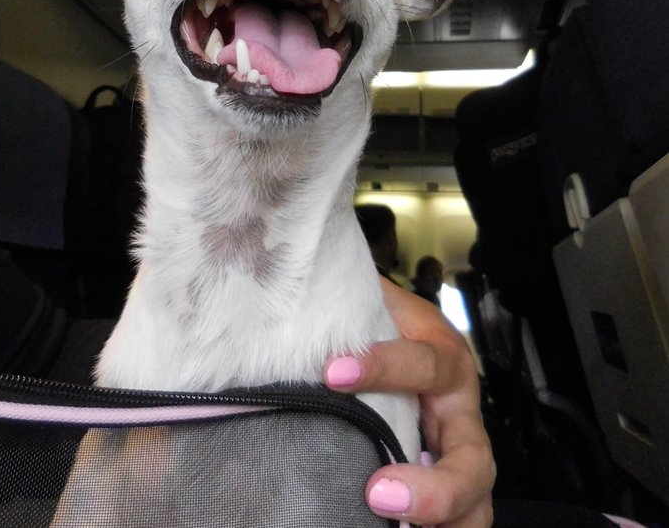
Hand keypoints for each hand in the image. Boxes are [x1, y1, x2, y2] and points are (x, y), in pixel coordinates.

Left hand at [324, 278, 494, 526]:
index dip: (383, 366)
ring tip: (395, 527)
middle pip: (473, 460)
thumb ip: (349, 292)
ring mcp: (460, 458)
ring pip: (477, 506)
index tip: (333, 371)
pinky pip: (456, 523)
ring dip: (442, 522)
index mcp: (443, 358)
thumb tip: (299, 272)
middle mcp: (460, 414)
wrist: (411, 338)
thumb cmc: (388, 323)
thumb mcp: (377, 299)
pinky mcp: (449, 490)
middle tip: (380, 492)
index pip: (425, 362)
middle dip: (436, 488)